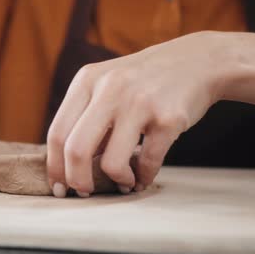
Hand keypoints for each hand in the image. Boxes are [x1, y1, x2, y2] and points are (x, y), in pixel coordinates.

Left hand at [46, 32, 231, 196]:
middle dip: (77, 181)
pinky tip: (143, 177)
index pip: (57, 133)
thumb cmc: (144, 81)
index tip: (58, 186)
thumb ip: (86, 115)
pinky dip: (143, 177)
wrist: (199, 61)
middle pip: (76, 150)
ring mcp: (140, 103)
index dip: (54, 166)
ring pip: (111, 163)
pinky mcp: (168, 118)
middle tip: (84, 193)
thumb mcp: (108, 84)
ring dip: (116, 181)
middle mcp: (110, 89)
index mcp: (87, 81)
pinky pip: (148, 162)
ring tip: (123, 182)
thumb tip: (67, 164)